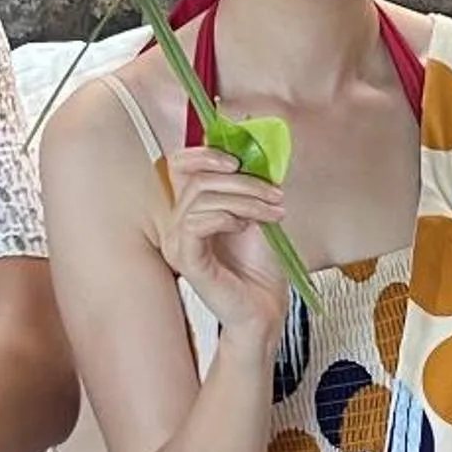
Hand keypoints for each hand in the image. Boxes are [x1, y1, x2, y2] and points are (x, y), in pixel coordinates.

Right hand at [163, 145, 292, 338]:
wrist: (265, 308)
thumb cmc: (260, 266)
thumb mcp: (258, 212)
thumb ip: (248, 182)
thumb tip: (254, 143)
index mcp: (190, 209)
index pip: (179, 165)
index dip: (205, 153)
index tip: (239, 160)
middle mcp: (177, 224)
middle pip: (198, 178)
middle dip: (243, 180)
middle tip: (274, 194)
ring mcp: (177, 242)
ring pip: (201, 197)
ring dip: (245, 199)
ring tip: (272, 213)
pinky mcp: (185, 259)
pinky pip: (195, 223)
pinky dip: (226, 217)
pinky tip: (244, 227)